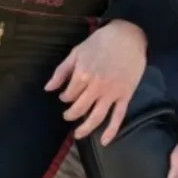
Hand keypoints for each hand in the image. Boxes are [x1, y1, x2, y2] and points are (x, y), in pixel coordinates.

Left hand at [44, 19, 147, 144]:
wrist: (129, 36)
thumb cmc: (101, 41)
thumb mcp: (77, 52)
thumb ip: (61, 71)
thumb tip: (48, 89)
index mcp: (83, 74)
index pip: (69, 94)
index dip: (65, 97)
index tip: (66, 96)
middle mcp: (96, 86)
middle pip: (80, 108)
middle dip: (71, 114)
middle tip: (68, 115)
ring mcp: (112, 93)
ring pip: (96, 117)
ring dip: (85, 128)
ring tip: (78, 134)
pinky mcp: (125, 96)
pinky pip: (118, 117)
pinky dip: (111, 131)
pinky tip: (104, 141)